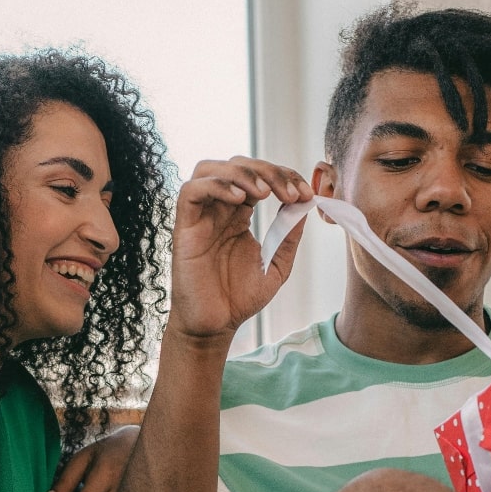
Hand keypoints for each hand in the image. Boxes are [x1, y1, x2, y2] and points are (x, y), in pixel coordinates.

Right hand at [169, 157, 312, 342]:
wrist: (215, 326)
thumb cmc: (239, 299)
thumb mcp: (277, 265)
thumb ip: (289, 235)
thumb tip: (305, 204)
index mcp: (238, 214)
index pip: (258, 176)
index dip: (284, 176)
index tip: (306, 195)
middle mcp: (217, 210)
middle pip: (237, 165)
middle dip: (268, 171)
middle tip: (291, 192)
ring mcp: (200, 217)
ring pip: (210, 168)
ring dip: (242, 172)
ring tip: (265, 193)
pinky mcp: (184, 228)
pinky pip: (191, 191)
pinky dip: (216, 186)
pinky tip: (241, 199)